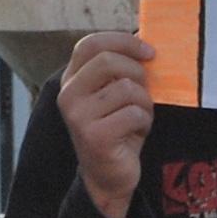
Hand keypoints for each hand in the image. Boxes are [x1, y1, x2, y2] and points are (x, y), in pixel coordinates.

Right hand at [62, 32, 155, 217]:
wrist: (108, 176)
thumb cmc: (117, 129)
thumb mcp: (114, 94)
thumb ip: (120, 69)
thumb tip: (145, 40)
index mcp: (72, 79)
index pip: (91, 44)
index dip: (123, 41)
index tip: (148, 51)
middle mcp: (68, 95)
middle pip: (108, 61)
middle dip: (138, 72)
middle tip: (147, 89)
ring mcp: (78, 116)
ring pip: (126, 88)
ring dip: (145, 103)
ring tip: (139, 117)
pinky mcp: (95, 136)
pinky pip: (134, 113)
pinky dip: (145, 122)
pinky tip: (136, 133)